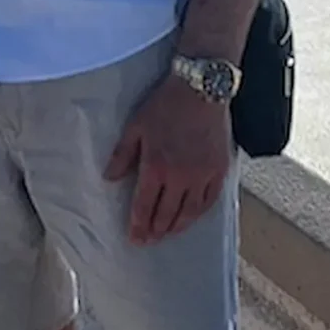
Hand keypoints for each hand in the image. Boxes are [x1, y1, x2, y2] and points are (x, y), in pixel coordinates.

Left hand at [105, 74, 231, 245]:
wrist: (200, 89)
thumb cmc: (165, 105)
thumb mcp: (135, 126)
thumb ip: (122, 155)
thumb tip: (110, 178)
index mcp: (156, 167)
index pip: (144, 207)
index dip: (138, 226)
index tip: (135, 238)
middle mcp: (180, 177)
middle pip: (166, 214)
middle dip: (155, 231)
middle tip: (148, 240)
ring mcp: (203, 176)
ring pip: (189, 213)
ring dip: (176, 227)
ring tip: (167, 233)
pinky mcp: (219, 171)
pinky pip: (209, 201)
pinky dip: (199, 214)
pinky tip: (191, 217)